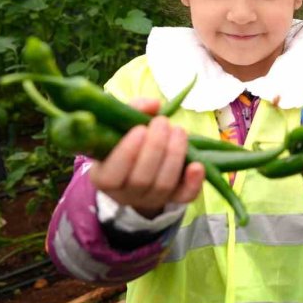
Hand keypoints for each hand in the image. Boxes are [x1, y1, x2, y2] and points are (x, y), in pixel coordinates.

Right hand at [89, 98, 204, 218]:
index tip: (140, 129)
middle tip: (163, 123)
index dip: (127, 154)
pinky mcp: (175, 198)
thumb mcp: (122, 125)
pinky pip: (185, 196)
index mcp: (104, 177)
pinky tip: (197, 164)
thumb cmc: (128, 140)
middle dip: (156, 147)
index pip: (111, 176)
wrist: (143, 163)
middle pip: (141, 179)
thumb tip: (154, 104)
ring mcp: (152, 198)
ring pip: (164, 185)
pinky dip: (193, 182)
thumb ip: (133, 110)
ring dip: (175, 155)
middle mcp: (126, 193)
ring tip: (179, 131)